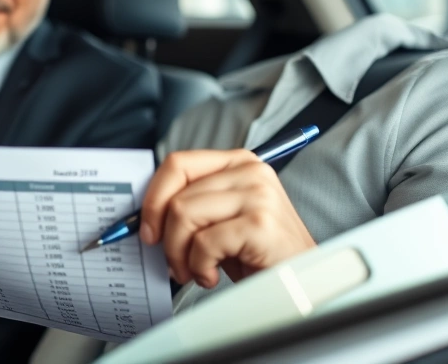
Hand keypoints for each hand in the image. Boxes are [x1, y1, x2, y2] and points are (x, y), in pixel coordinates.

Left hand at [139, 150, 315, 287]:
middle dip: (166, 238)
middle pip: (177, 197)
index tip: (148, 228)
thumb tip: (147, 216)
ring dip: (180, 255)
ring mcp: (257, 194)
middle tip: (176, 262)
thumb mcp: (220, 219)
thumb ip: (192, 204)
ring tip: (197, 270)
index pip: (178, 163)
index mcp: (237, 163)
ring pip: (184, 216)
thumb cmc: (258, 254)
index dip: (153, 198)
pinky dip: (199, 267)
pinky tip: (213, 276)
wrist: (301, 283)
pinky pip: (204, 242)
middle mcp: (250, 171)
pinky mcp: (259, 223)